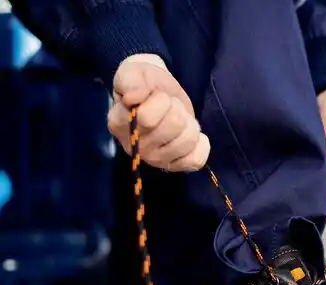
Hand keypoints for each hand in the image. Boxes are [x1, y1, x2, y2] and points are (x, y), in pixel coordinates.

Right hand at [107, 54, 209, 171]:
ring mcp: (155, 160)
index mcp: (119, 123)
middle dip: (177, 108)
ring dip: (189, 124)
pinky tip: (191, 135)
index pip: (148, 118)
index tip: (157, 95)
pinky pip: (197, 160)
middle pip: (174, 125)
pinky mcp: (174, 166)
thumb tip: (133, 98)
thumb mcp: (133, 73)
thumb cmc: (144, 84)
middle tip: (170, 106)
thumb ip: (130, 81)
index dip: (161, 100)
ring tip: (179, 118)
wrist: (157, 94)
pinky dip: (200, 145)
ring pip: (188, 141)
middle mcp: (135, 147)